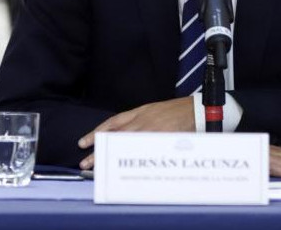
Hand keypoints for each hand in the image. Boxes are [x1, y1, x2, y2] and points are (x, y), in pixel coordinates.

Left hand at [76, 97, 194, 168]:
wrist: (197, 110)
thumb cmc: (177, 111)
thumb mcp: (154, 110)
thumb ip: (139, 120)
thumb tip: (122, 134)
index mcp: (140, 112)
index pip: (113, 123)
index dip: (97, 132)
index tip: (84, 142)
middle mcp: (142, 121)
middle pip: (115, 137)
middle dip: (98, 150)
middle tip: (85, 162)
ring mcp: (151, 132)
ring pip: (125, 146)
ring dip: (111, 158)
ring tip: (99, 169)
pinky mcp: (161, 141)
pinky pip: (143, 152)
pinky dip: (133, 161)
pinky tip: (125, 170)